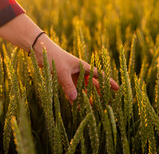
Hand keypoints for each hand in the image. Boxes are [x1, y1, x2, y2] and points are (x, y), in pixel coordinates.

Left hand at [0, 14, 118, 104]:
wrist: (40, 51)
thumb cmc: (54, 57)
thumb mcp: (62, 72)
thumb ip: (68, 86)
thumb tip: (76, 100)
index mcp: (83, 66)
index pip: (99, 75)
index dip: (108, 82)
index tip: (117, 88)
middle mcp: (79, 70)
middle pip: (92, 83)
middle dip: (99, 92)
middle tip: (106, 102)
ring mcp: (72, 74)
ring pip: (82, 87)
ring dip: (86, 96)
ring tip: (92, 107)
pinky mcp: (63, 77)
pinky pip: (71, 88)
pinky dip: (74, 95)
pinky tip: (75, 104)